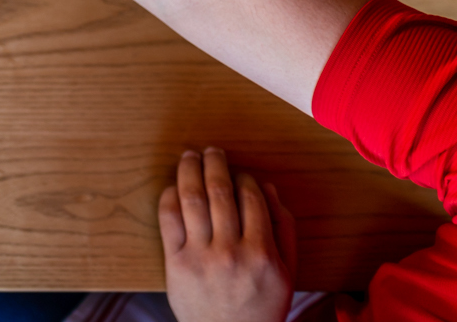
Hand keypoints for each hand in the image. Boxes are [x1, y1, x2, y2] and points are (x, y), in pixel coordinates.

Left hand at [160, 148, 296, 321]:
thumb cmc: (261, 304)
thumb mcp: (287, 272)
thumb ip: (284, 228)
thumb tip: (268, 187)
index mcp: (263, 254)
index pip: (251, 198)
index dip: (244, 178)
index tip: (240, 172)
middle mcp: (231, 252)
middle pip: (218, 191)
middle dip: (214, 163)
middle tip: (211, 151)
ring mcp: (201, 257)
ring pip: (191, 198)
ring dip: (189, 170)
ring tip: (190, 157)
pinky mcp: (176, 262)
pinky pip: (169, 218)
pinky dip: (170, 195)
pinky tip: (173, 186)